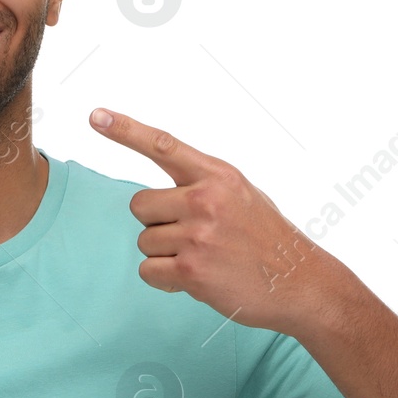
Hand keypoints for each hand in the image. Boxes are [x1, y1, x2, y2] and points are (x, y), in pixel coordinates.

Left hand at [89, 107, 339, 334]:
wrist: (300, 282)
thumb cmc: (267, 239)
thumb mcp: (243, 194)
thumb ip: (203, 185)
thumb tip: (159, 194)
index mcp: (218, 175)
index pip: (163, 145)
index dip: (125, 130)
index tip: (96, 116)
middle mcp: (205, 199)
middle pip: (139, 205)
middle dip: (157, 223)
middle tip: (193, 236)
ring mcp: (198, 235)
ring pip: (144, 241)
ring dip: (165, 254)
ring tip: (204, 258)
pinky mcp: (191, 270)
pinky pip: (148, 271)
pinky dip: (165, 279)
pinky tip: (197, 278)